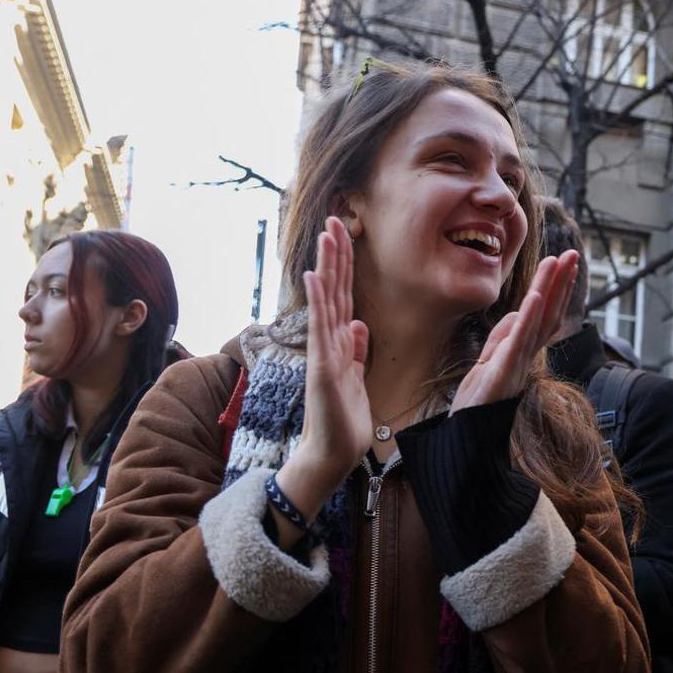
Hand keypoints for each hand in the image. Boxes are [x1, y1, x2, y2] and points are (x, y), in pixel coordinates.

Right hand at [281, 217, 372, 514]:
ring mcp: (323, 353)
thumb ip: (356, 350)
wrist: (331, 453)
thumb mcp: (356, 379)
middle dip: (336, 256)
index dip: (345, 268)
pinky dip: (317, 302)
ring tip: (326, 234)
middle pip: (333, 291)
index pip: (343, 297)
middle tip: (335, 219)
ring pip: (326, 301)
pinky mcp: (323, 368)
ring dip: (327, 267)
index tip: (346, 237)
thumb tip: (359, 324)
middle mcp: (328, 343)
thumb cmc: (342, 421)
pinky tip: (313, 277)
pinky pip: (320, 329)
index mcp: (339, 344)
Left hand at [451, 250, 577, 412]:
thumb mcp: (489, 359)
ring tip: (556, 264)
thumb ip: (504, 336)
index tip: (566, 264)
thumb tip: (518, 312)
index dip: (557, 290)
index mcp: (522, 352)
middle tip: (573, 254)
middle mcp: (526, 356)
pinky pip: (518, 342)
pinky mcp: (503, 372)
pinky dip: (528, 319)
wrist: (466, 435)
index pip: (545, 316)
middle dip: (561, 283)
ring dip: (548, 291)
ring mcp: (517, 364)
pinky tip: (534, 297)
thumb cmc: (478, 400)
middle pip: (549, 314)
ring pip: (537, 323)